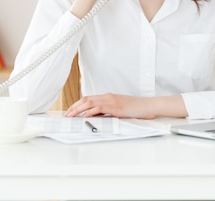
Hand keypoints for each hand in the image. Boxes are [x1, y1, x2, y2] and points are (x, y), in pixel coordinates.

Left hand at [64, 93, 187, 118]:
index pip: (88, 99)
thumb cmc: (135, 108)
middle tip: (66, 115)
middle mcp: (107, 97)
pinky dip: (91, 111)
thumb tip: (96, 117)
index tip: (70, 111)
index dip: (77, 104)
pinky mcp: (115, 107)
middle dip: (74, 107)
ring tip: (70, 116)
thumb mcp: (119, 109)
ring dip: (78, 109)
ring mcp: (111, 101)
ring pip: (90, 103)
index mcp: (108, 97)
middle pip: (86, 99)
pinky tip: (85, 116)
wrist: (148, 106)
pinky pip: (100, 108)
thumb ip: (108, 111)